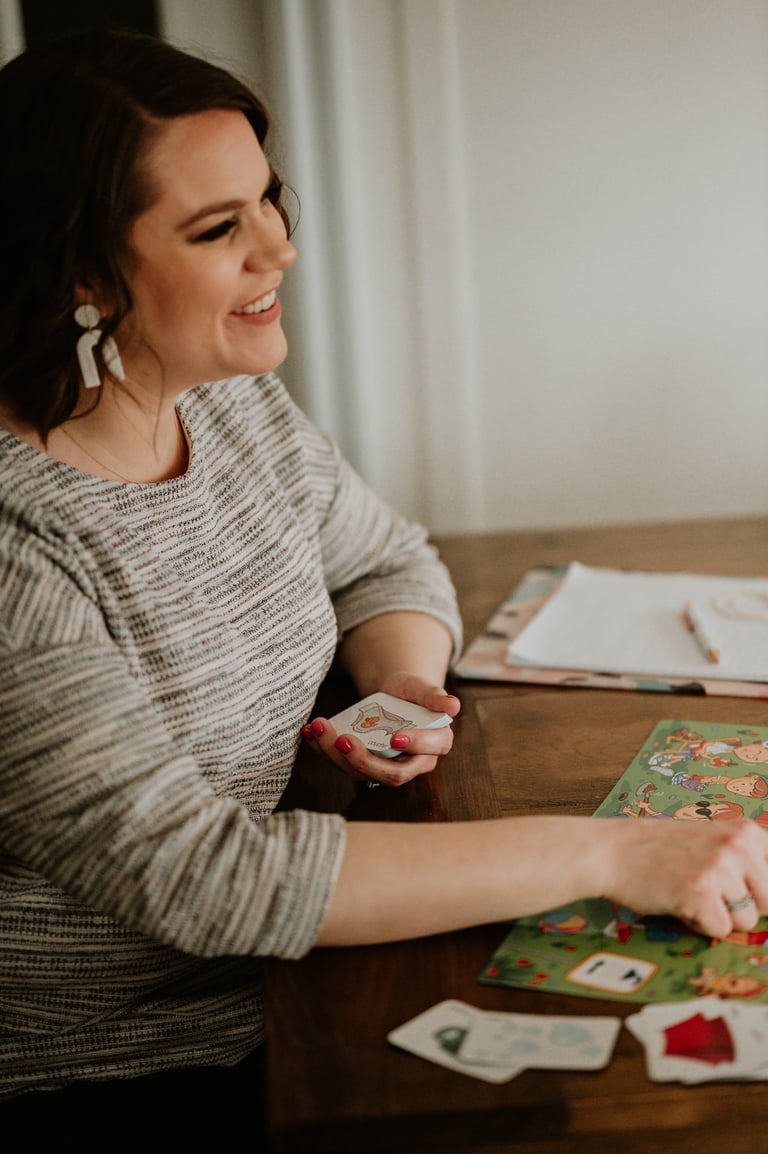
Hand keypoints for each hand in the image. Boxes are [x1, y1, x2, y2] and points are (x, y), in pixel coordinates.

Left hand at [302, 675, 460, 786]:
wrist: (392, 694)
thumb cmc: (412, 691)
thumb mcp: (422, 686)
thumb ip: (434, 695)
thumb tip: (453, 705)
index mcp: (434, 746)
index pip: (425, 753)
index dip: (412, 746)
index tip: (395, 736)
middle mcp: (411, 764)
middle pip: (390, 774)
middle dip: (364, 760)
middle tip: (345, 739)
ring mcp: (384, 767)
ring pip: (361, 773)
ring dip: (336, 754)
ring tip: (320, 728)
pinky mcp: (362, 764)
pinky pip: (343, 764)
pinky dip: (323, 749)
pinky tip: (310, 731)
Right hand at [602, 816, 767, 939]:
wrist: (611, 852)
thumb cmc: (657, 850)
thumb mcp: (711, 841)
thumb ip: (744, 860)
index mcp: (746, 832)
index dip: (756, 889)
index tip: (738, 889)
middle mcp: (738, 846)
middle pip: (767, 904)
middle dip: (739, 906)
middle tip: (706, 890)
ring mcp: (720, 869)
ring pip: (745, 920)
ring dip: (717, 915)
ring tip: (688, 892)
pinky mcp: (701, 893)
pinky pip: (720, 930)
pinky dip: (698, 924)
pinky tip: (678, 902)